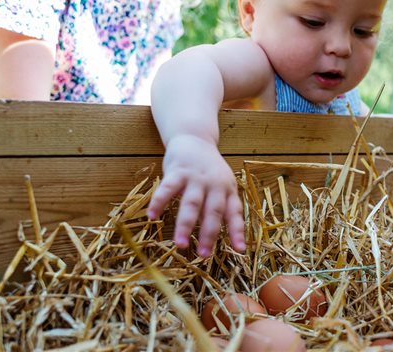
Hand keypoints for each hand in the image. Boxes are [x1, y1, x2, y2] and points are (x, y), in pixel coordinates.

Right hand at [147, 135, 245, 256]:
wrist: (195, 138)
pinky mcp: (177, 170)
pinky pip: (167, 188)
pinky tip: (152, 217)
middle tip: (203, 255)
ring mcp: (195, 177)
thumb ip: (220, 208)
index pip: (234, 212)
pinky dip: (159, 202)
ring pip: (191, 203)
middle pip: (213, 212)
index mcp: (227, 189)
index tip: (240, 250)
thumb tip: (215, 238)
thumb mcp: (222, 185)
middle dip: (208, 234)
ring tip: (179, 245)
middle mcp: (214, 184)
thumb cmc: (209, 169)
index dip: (237, 231)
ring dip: (185, 225)